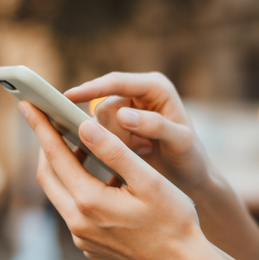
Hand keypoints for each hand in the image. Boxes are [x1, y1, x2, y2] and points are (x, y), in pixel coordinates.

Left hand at [19, 100, 212, 259]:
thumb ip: (114, 151)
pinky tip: (97, 179)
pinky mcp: (90, 247)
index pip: (55, 156)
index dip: (41, 127)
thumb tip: (84, 125)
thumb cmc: (173, 220)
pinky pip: (74, 213)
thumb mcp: (148, 179)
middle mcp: (78, 224)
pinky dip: (78, 190)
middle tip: (50, 122)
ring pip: (61, 195)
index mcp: (90, 202)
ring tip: (79, 146)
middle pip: (48, 177)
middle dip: (47, 147)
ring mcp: (82, 239)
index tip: (28, 105)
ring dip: (65, 169)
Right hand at [65, 72, 210, 191]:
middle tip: (142, 147)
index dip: (92, 89)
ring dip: (116, 142)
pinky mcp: (120, 128)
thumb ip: (155, 125)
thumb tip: (123, 114)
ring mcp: (128, 110)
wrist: (190, 177)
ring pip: (99, 123)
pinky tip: (133, 154)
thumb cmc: (190, 157)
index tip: (68, 97)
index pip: (117, 82)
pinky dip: (111, 148)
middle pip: (104, 106)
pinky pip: (100, 135)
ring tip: (143, 150)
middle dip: (115, 131)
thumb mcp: (180, 142)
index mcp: (155, 87)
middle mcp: (139, 94)